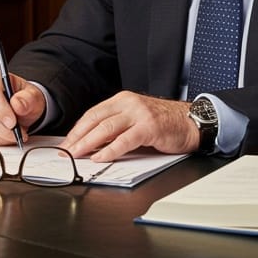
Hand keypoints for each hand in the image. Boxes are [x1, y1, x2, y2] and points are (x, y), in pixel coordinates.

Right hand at [0, 68, 46, 145]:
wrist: (22, 108)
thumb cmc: (26, 99)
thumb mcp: (34, 97)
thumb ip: (28, 99)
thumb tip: (17, 103)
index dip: (1, 109)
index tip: (13, 122)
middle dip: (2, 127)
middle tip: (18, 133)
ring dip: (0, 135)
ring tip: (15, 135)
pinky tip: (6, 136)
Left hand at [64, 91, 197, 161]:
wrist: (191, 122)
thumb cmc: (164, 123)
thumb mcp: (135, 119)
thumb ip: (117, 127)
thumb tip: (93, 144)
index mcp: (122, 100)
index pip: (93, 114)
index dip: (77, 129)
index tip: (66, 143)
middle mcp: (128, 103)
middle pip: (95, 120)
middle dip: (78, 138)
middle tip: (66, 151)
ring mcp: (139, 114)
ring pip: (106, 129)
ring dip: (88, 144)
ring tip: (77, 155)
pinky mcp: (149, 127)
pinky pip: (125, 140)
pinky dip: (110, 151)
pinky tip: (100, 158)